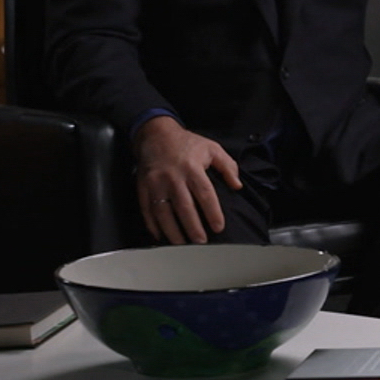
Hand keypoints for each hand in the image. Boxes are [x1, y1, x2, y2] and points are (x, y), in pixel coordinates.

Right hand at [133, 116, 240, 243]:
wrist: (155, 134)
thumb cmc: (186, 143)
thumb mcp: (212, 148)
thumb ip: (228, 166)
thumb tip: (237, 185)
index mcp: (192, 168)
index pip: (205, 194)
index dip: (212, 212)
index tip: (218, 227)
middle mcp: (173, 177)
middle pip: (184, 207)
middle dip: (193, 227)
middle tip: (200, 242)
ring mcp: (156, 183)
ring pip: (163, 212)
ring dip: (172, 230)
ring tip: (181, 244)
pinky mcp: (143, 187)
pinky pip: (146, 209)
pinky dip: (152, 225)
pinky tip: (160, 236)